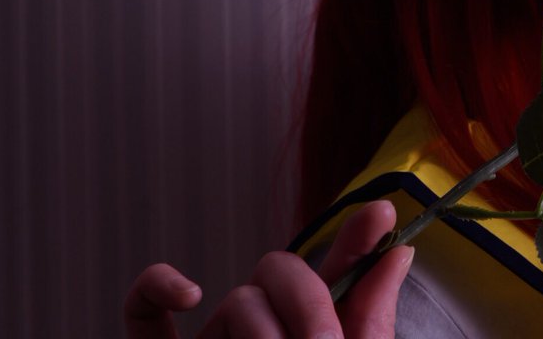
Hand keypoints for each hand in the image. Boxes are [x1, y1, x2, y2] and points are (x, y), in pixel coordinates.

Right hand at [123, 200, 413, 338]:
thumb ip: (371, 317)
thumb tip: (401, 250)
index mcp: (306, 334)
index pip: (335, 278)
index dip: (357, 243)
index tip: (384, 215)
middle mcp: (259, 334)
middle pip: (280, 276)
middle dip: (307, 303)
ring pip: (236, 302)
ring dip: (260, 333)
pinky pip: (140, 318)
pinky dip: (155, 290)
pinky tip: (191, 292)